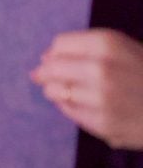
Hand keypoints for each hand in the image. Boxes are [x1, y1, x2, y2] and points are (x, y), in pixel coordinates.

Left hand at [31, 28, 142, 149]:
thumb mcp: (123, 48)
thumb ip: (85, 47)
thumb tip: (44, 58)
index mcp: (107, 44)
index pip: (59, 45)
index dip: (55, 52)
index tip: (57, 58)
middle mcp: (101, 69)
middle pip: (51, 68)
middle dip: (45, 72)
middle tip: (46, 76)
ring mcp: (101, 98)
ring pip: (54, 91)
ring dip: (55, 90)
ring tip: (72, 91)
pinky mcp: (103, 123)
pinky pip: (69, 112)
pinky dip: (70, 107)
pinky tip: (85, 104)